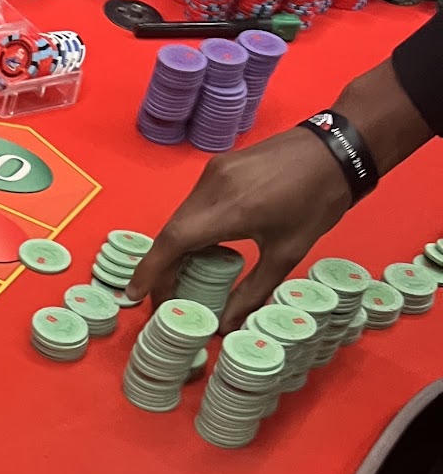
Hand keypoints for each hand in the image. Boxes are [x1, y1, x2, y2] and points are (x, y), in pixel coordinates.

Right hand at [128, 130, 351, 330]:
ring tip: (185, 275)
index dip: (150, 272)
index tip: (135, 296)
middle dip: (163, 267)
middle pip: (172, 232)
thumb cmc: (318, 200)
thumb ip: (252, 292)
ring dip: (177, 247)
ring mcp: (215, 171)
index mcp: (229, 208)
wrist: (339, 146)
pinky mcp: (221, 164)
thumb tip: (225, 327)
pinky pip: (194, 202)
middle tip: (165, 296)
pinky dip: (191, 228)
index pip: (173, 242)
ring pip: (181, 216)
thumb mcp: (288, 252)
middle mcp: (212, 186)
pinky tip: (205, 245)